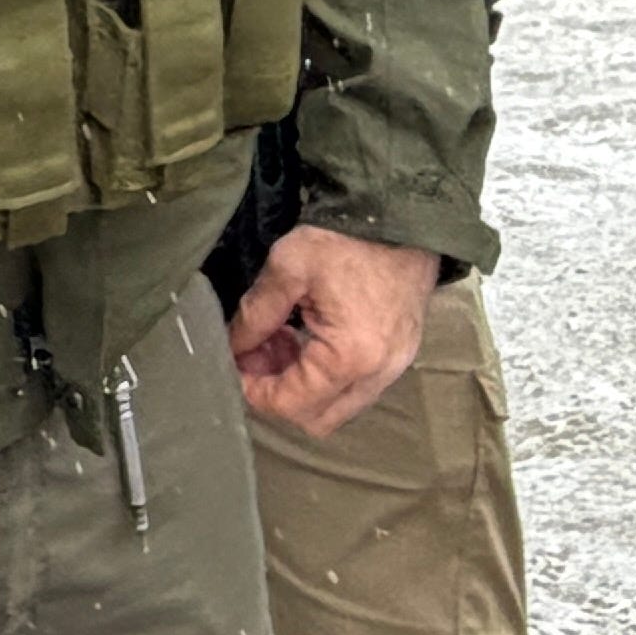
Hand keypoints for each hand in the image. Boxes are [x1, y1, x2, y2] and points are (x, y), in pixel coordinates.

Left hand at [229, 223, 436, 436]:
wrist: (402, 216)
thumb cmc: (347, 239)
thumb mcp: (288, 267)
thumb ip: (255, 314)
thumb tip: (233, 348)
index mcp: (350, 357)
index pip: (291, 403)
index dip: (254, 390)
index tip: (236, 362)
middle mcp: (378, 374)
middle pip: (317, 418)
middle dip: (279, 393)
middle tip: (259, 354)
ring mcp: (395, 367)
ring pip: (338, 405)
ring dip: (303, 385)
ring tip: (282, 340)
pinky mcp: (401, 355)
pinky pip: (356, 386)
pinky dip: (327, 375)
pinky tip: (309, 337)